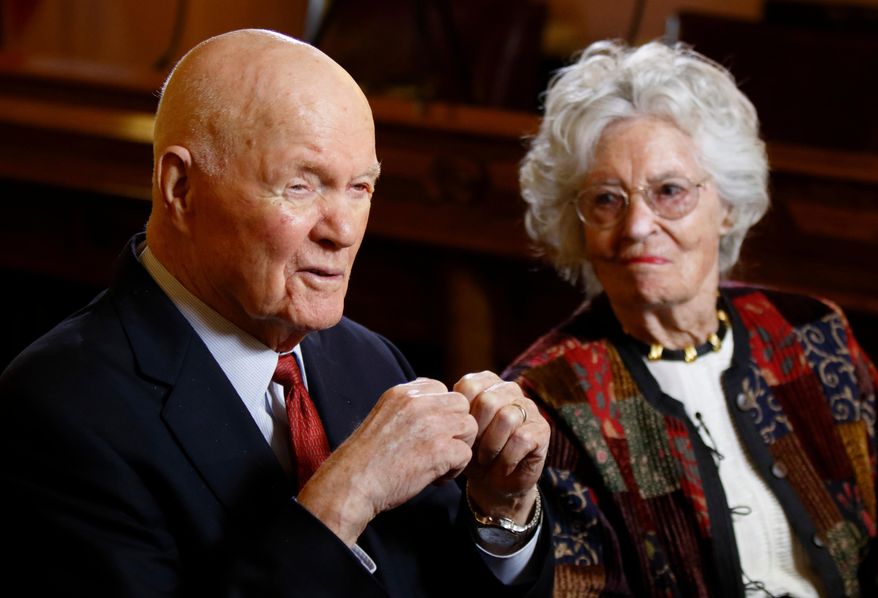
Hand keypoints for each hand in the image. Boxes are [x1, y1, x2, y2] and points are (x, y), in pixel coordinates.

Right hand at [296, 378, 477, 544]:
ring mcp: (431, 424)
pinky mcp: (439, 449)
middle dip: (455, 427)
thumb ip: (409, 408)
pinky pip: (466, 453)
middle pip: (461, 405)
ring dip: (459, 446)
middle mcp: (418, 402)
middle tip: (440, 448)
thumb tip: (436, 410)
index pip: (441, 389)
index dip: (441, 413)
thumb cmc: (366, 458)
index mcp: (403, 393)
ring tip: (440, 463)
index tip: (428, 433)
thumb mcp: (384, 416)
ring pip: (469, 426)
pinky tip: (436, 477)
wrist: (352, 482)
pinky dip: (455, 469)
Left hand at [454, 371, 548, 524]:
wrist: (495, 482)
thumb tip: (446, 409)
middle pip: (488, 401)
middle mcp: (509, 389)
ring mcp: (529, 407)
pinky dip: (507, 458)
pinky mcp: (542, 428)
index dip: (462, 414)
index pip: (469, 385)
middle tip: (473, 449)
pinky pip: (522, 438)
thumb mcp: (458, 433)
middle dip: (476, 432)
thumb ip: (453, 415)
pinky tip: (502, 466)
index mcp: (486, 383)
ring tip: (486, 459)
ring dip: (491, 446)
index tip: (460, 434)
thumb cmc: (472, 453)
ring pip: (507, 418)